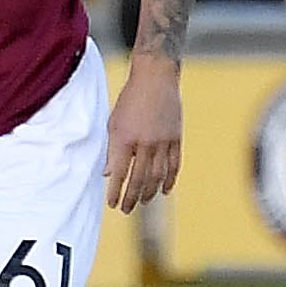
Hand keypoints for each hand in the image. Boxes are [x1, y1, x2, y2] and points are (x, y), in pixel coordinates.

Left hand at [104, 52, 182, 212]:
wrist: (156, 77)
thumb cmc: (130, 99)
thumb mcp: (114, 122)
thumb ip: (112, 149)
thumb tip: (108, 174)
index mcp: (126, 138)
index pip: (121, 173)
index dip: (116, 192)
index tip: (112, 204)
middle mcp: (146, 142)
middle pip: (140, 178)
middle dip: (132, 197)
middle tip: (127, 209)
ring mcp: (163, 141)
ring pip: (158, 175)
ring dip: (150, 192)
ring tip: (143, 202)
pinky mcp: (176, 137)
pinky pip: (174, 165)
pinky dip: (169, 180)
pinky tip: (164, 190)